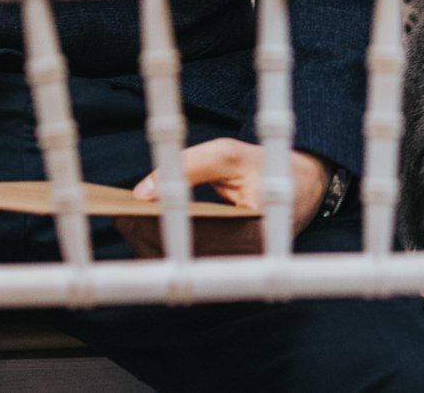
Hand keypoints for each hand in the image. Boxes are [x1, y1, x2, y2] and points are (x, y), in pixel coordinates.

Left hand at [119, 140, 330, 256]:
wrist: (303, 187)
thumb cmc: (268, 168)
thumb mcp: (232, 155)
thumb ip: (190, 166)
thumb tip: (143, 190)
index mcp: (255, 235)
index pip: (195, 237)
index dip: (158, 226)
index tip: (128, 212)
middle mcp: (248, 261)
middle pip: (185, 258)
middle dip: (147, 236)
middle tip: (120, 215)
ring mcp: (239, 269)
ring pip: (184, 265)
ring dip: (153, 245)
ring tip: (128, 221)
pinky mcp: (230, 267)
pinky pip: (191, 263)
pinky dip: (167, 249)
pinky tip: (147, 232)